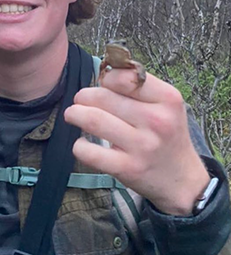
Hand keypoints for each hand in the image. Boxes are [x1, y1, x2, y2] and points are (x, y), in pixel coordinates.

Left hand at [64, 68, 209, 215]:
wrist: (181, 179)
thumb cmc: (165, 134)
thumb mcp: (164, 104)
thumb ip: (137, 87)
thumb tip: (101, 74)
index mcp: (167, 98)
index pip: (123, 77)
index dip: (106, 79)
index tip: (104, 86)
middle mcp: (157, 121)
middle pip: (103, 97)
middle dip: (83, 96)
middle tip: (80, 100)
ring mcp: (142, 146)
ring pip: (93, 120)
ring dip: (74, 114)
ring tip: (72, 114)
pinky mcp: (127, 168)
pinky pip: (89, 152)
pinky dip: (79, 145)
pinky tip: (82, 143)